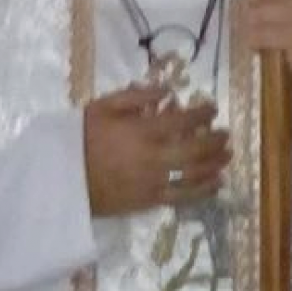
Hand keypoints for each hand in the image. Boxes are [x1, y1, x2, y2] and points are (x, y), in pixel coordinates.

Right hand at [82, 84, 230, 216]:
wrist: (62, 178)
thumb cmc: (81, 139)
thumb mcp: (103, 106)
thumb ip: (136, 96)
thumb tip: (167, 89)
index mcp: (142, 131)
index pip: (183, 120)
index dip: (203, 114)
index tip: (212, 109)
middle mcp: (153, 157)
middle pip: (196, 149)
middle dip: (216, 140)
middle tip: (226, 134)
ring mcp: (153, 181)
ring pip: (195, 174)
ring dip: (216, 164)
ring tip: (228, 156)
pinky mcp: (149, 201)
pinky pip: (183, 197)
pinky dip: (204, 190)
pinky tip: (216, 184)